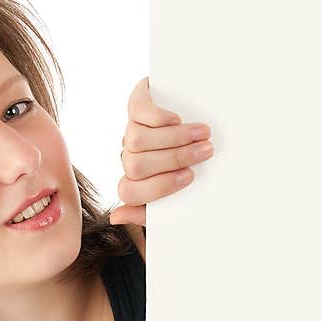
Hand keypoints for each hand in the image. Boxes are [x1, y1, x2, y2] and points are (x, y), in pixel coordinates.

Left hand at [109, 76, 214, 227]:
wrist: (196, 119)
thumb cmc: (187, 168)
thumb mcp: (177, 195)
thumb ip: (150, 212)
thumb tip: (116, 216)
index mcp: (135, 183)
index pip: (130, 192)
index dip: (159, 186)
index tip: (190, 176)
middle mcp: (129, 158)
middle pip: (136, 165)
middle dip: (175, 158)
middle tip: (205, 151)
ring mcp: (131, 131)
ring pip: (137, 140)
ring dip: (175, 137)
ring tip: (203, 134)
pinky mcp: (137, 104)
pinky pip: (137, 112)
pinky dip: (158, 117)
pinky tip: (177, 119)